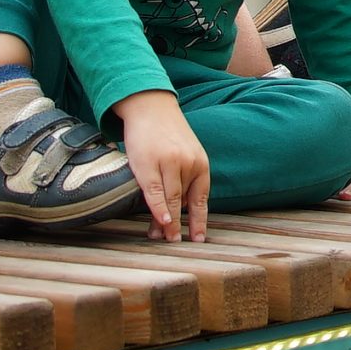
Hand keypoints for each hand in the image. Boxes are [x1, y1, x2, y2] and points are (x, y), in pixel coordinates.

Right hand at [117, 90, 210, 240]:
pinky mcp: (149, 163)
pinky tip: (161, 222)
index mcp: (200, 164)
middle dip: (178, 226)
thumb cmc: (166, 134)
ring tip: (161, 238)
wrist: (150, 106)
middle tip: (175, 243)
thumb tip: (178, 209)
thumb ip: (184, 178)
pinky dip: (158, 208)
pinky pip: (155, 192)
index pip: (200, 198)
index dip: (199, 221)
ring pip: (170, 200)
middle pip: (183, 203)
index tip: (198, 240)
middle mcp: (189, 164)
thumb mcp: (185, 153)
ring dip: (166, 222)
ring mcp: (170, 163)